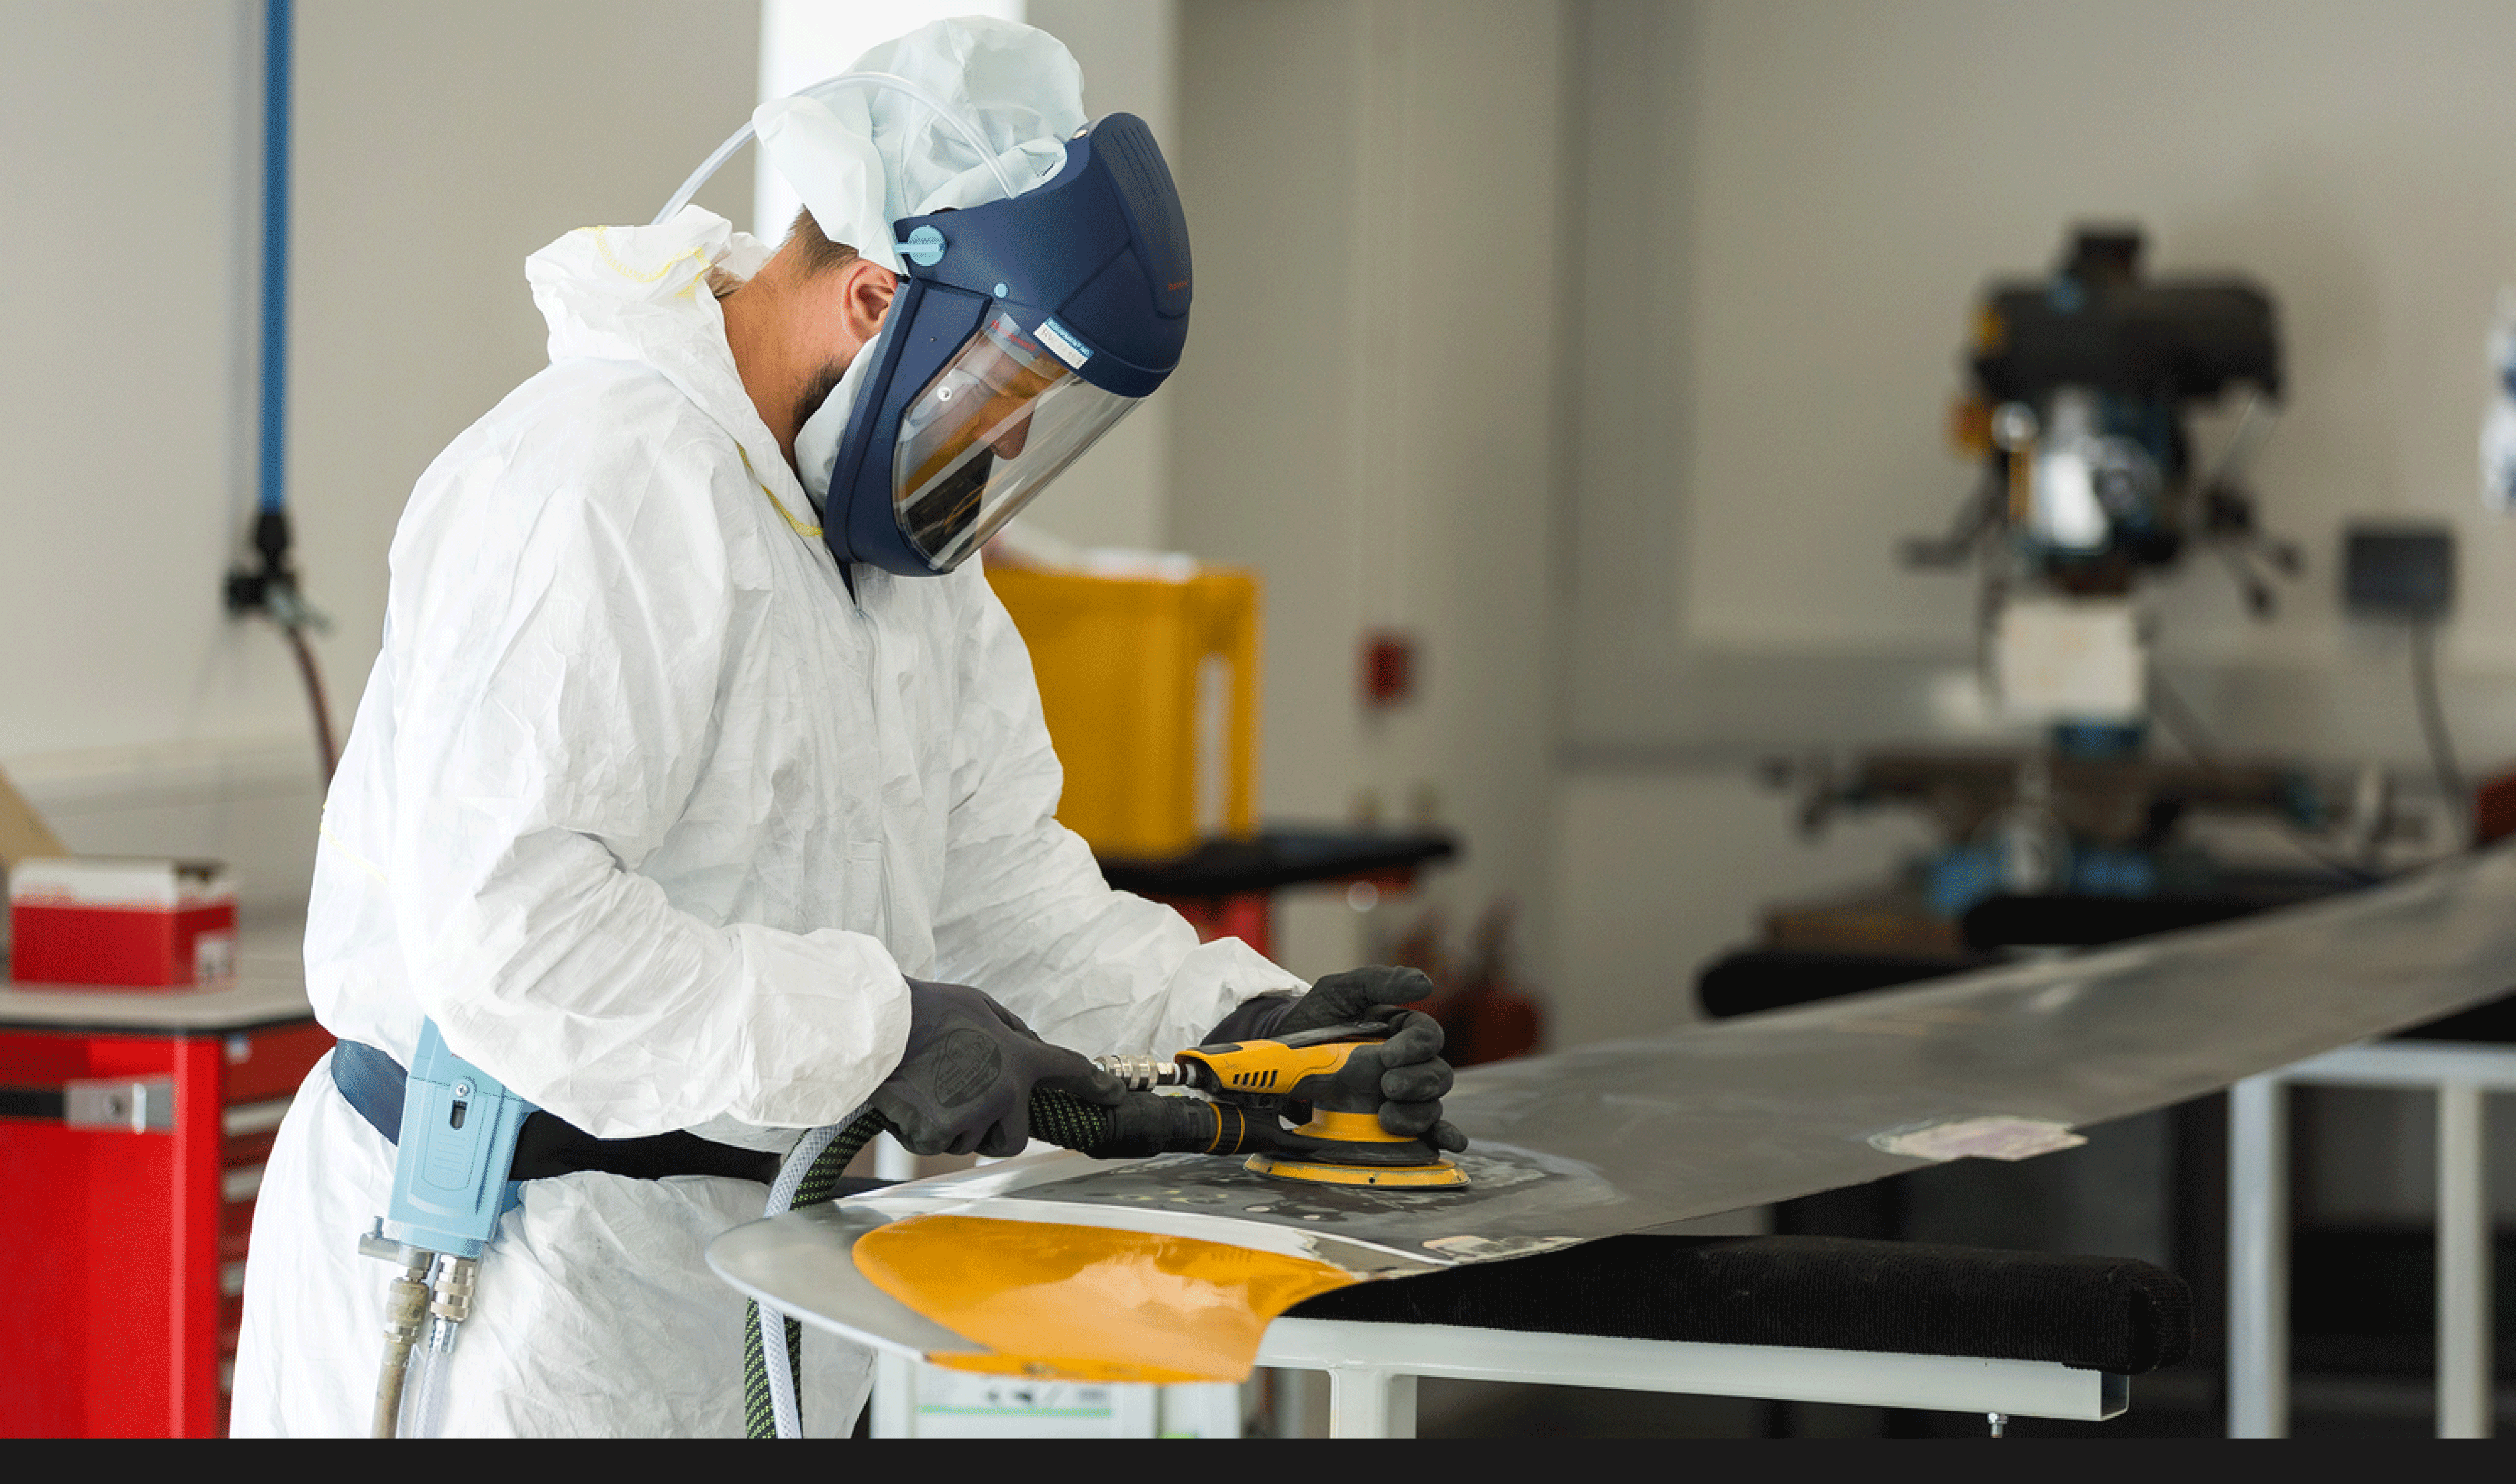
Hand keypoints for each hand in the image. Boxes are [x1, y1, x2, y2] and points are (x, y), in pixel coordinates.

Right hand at [870, 980, 1125, 1157]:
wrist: (879, 1026)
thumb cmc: (925, 1012)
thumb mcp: (979, 1005)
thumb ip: (1011, 1030)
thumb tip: (1029, 1047)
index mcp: (1018, 1057)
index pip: (1068, 1072)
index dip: (1095, 1086)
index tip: (1113, 1095)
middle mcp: (1004, 1091)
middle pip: (1010, 1138)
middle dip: (991, 1128)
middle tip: (959, 1097)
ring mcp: (974, 1115)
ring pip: (970, 1142)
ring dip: (952, 1125)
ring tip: (928, 1087)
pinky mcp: (941, 1134)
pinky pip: (938, 1144)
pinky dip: (923, 1130)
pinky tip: (911, 1100)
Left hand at [1209, 965, 1465, 1152]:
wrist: (1278, 1059)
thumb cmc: (1312, 1019)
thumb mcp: (1338, 992)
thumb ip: (1377, 982)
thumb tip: (1426, 983)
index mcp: (1402, 1029)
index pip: (1428, 1036)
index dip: (1416, 1046)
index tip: (1389, 1054)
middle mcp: (1407, 1063)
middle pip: (1437, 1074)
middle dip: (1418, 1083)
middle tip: (1387, 1086)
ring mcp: (1400, 1095)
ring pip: (1431, 1105)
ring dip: (1418, 1113)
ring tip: (1387, 1117)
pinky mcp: (1390, 1122)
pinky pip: (1425, 1131)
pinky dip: (1442, 1137)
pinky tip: (1447, 1142)